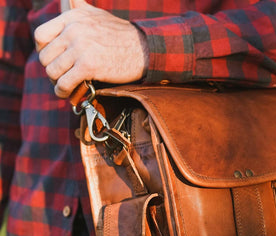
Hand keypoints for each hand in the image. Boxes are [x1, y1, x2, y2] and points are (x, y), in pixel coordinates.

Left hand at [34, 0, 148, 97]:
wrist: (144, 49)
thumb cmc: (122, 35)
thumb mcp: (97, 15)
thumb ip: (80, 9)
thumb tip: (69, 0)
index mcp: (73, 17)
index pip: (41, 35)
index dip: (43, 52)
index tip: (52, 60)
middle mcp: (74, 30)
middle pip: (46, 57)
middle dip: (51, 71)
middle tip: (61, 78)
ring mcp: (81, 48)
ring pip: (53, 71)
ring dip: (56, 83)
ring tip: (64, 87)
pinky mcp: (89, 65)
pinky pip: (65, 82)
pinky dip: (63, 91)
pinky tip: (67, 94)